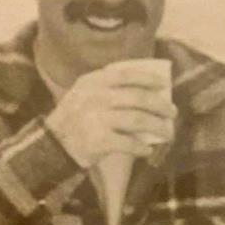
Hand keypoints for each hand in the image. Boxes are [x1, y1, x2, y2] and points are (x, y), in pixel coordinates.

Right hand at [46, 61, 175, 167]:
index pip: (126, 74)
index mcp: (92, 82)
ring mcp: (97, 118)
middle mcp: (95, 97)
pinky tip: (147, 150)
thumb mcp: (84, 95)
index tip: (163, 84)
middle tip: (172, 112)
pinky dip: (141, 148)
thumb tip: (146, 91)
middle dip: (160, 105)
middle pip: (137, 98)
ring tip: (167, 133)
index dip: (147, 78)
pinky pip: (129, 143)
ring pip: (138, 120)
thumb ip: (107, 89)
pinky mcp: (99, 140)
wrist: (52, 145)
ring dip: (157, 127)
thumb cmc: (74, 120)